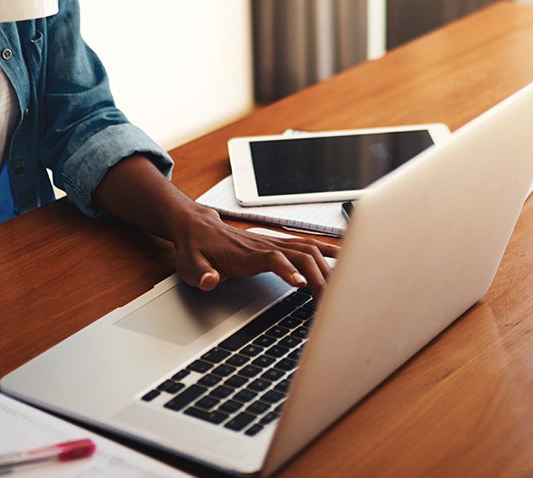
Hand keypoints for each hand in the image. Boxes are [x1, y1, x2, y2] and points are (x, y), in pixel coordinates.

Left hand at [93, 156, 337, 298]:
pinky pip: (307, 245)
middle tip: (329, 308)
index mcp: (244, 253)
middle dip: (318, 279)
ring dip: (327, 269)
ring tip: (341, 294)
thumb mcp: (188, 265)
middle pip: (300, 255)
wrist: (194, 226)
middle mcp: (263, 244)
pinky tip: (345, 259)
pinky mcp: (276, 244)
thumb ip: (200, 274)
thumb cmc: (193, 248)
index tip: (302, 287)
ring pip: (308, 249)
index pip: (271, 258)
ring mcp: (272, 242)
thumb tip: (210, 281)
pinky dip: (327, 252)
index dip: (288, 270)